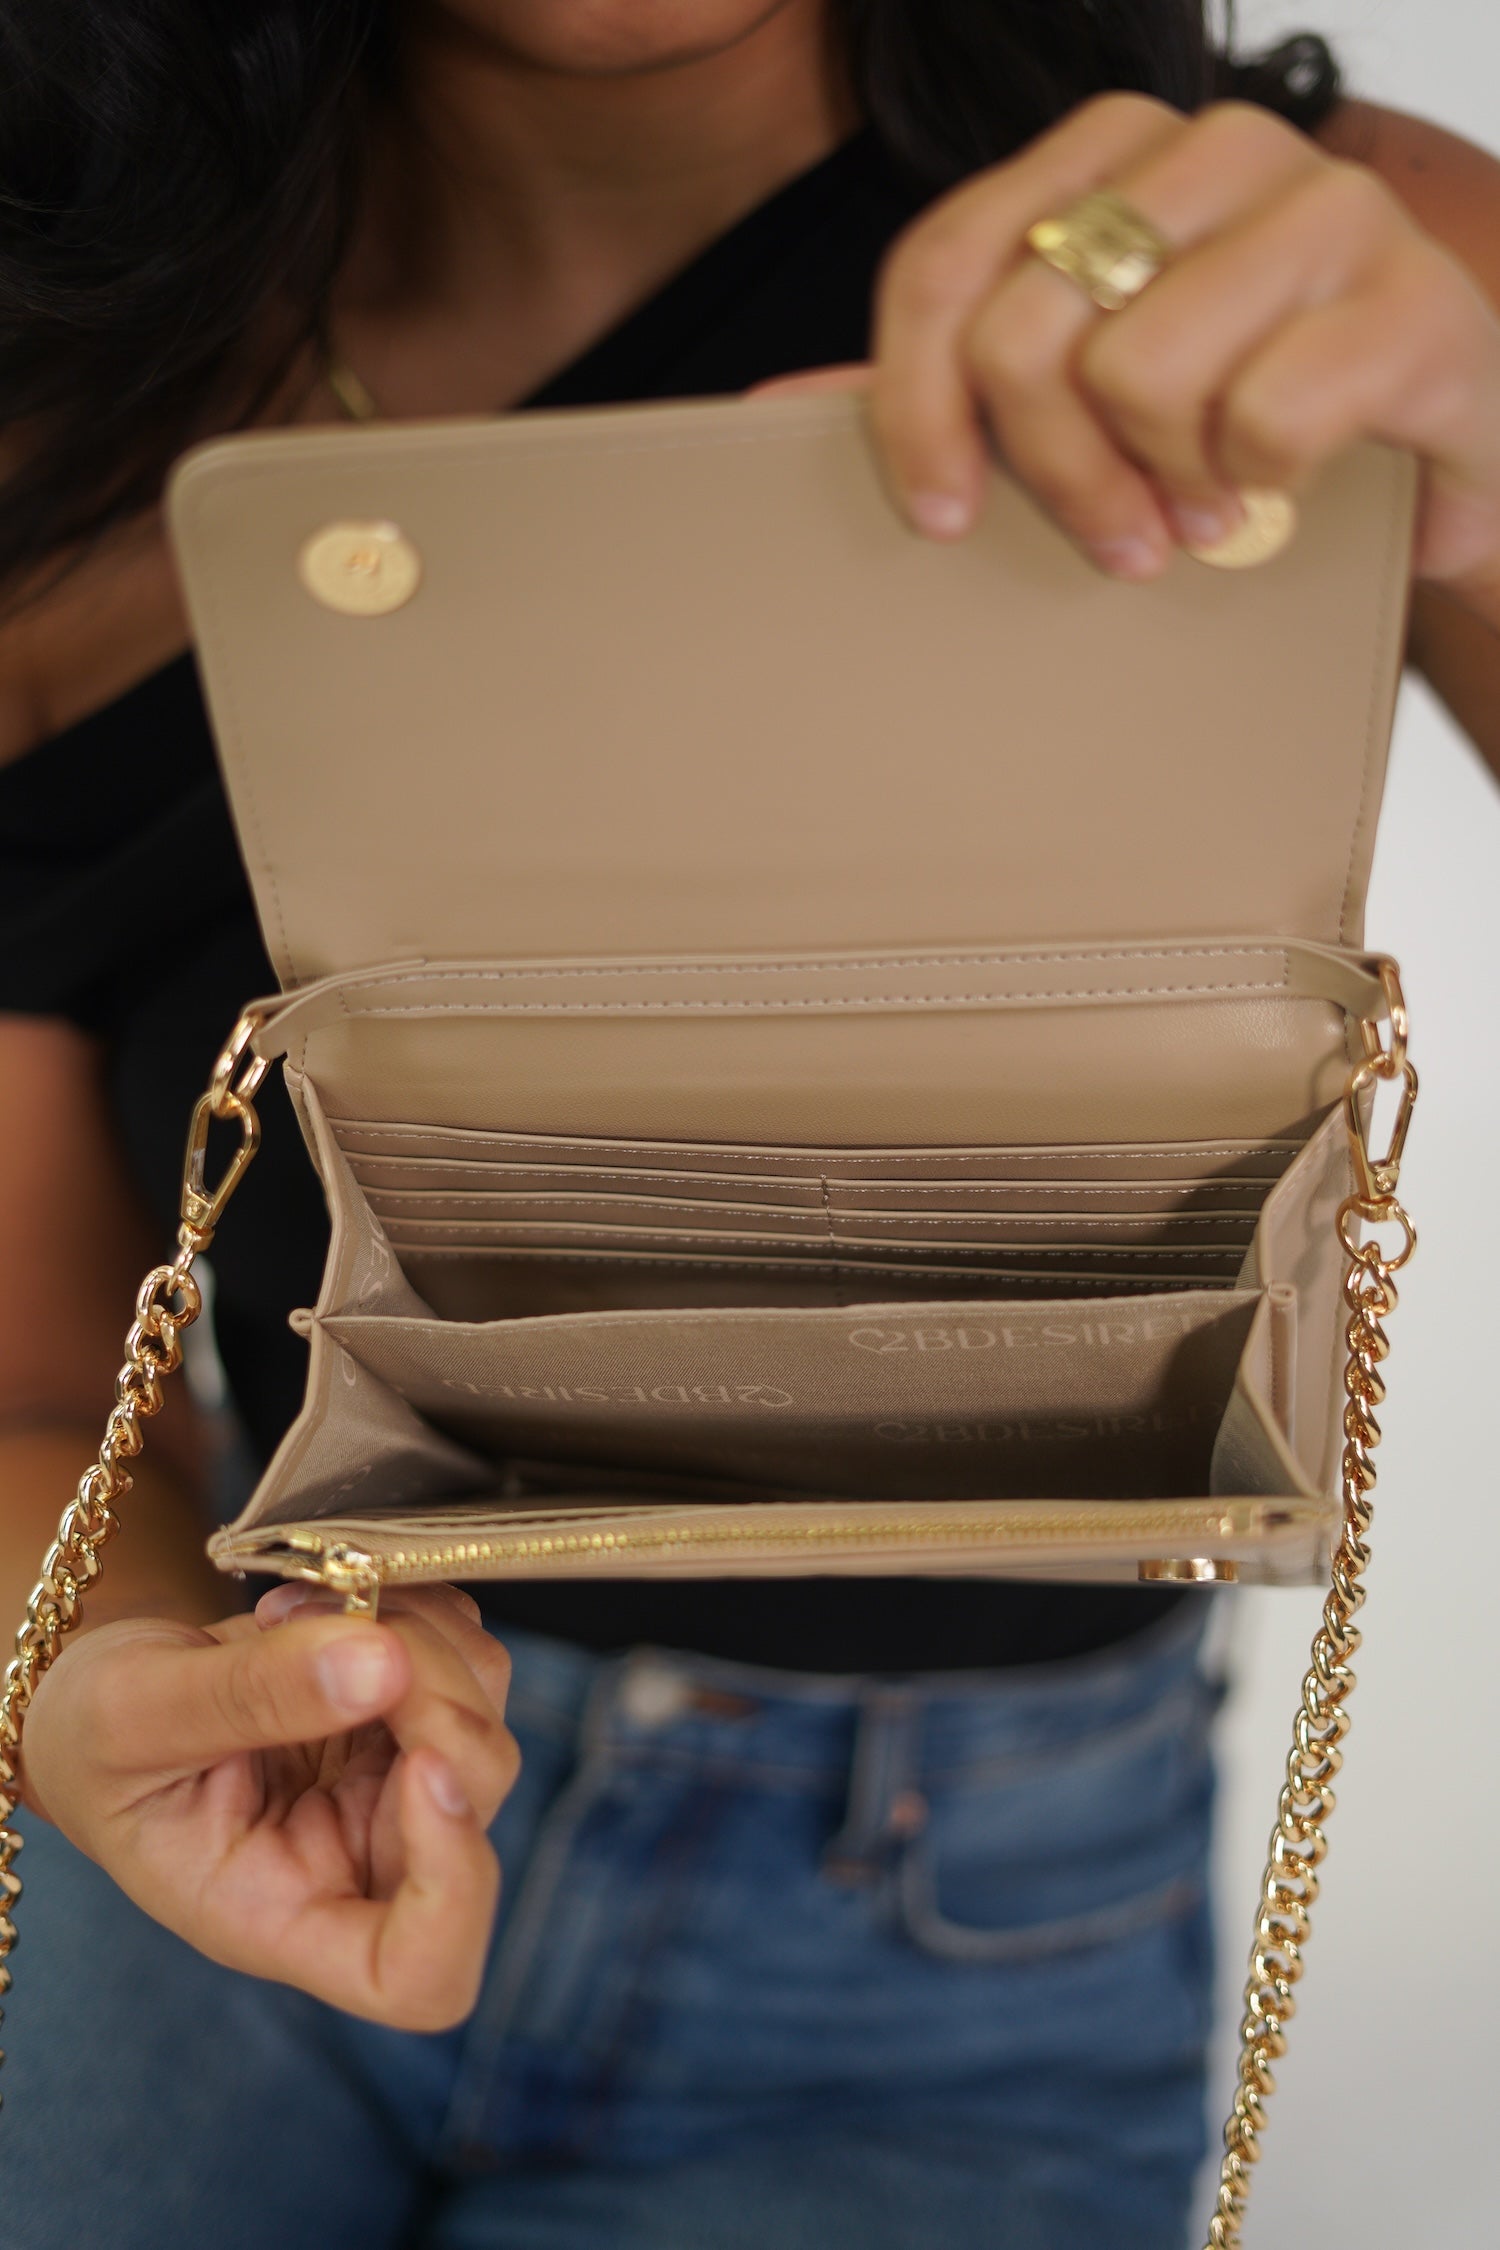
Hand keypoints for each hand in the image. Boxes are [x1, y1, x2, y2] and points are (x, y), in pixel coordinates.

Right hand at [23, 1582, 517, 2029]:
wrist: (100, 1693)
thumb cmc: (93, 1737)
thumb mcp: (132, 1718)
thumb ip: (248, 1696)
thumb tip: (382, 1662)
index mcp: (280, 1915)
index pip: (418, 1975)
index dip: (454, 1882)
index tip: (421, 1764)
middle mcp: (356, 1863)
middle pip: (473, 1803)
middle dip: (432, 1694)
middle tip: (345, 1621)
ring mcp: (393, 1787)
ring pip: (480, 1714)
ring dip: (421, 1635)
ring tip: (305, 1604)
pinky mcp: (408, 1716)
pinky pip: (465, 1656)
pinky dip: (418, 1608)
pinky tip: (327, 1599)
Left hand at [849, 95, 1499, 600]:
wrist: (1453, 448)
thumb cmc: (1251, 413)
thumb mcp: (1091, 393)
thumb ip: (949, 386)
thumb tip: (775, 412)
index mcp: (1116, 150)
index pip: (943, 264)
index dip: (912, 408)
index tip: (943, 515)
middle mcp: (1216, 147)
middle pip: (1023, 335)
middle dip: (1057, 474)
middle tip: (1118, 536)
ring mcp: (1326, 205)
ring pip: (1139, 379)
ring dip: (1171, 484)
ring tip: (1214, 504)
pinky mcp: (1416, 295)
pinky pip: (1261, 423)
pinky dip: (1262, 488)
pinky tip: (1287, 488)